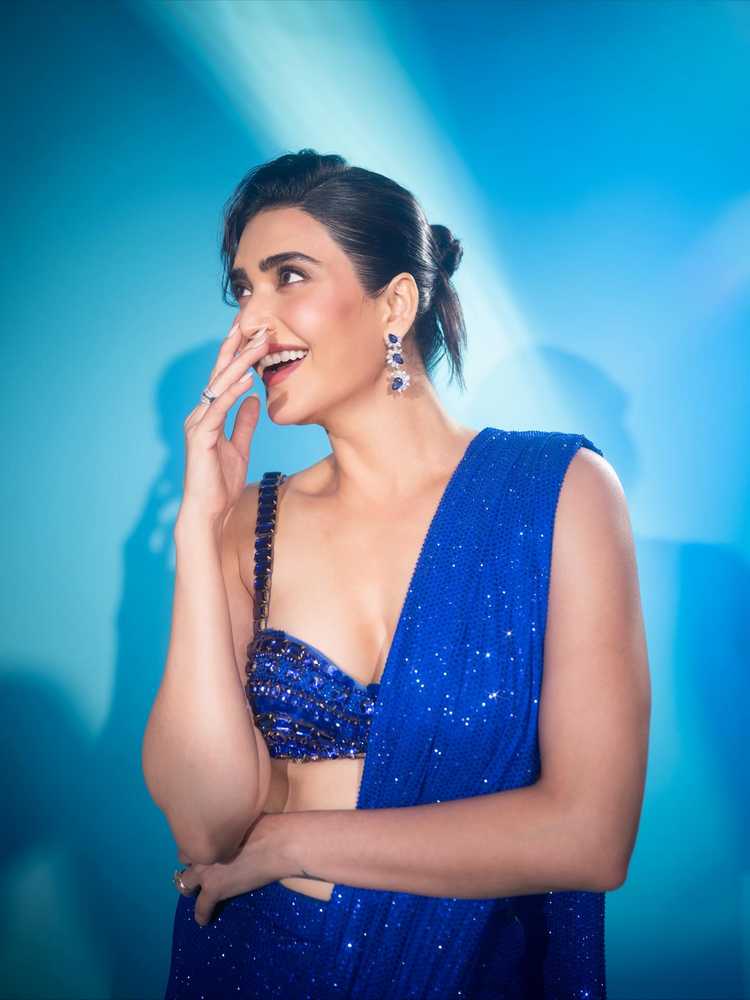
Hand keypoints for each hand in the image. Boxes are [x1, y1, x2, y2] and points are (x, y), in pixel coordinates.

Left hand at [173, 812, 291, 926]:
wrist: (278, 845)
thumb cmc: (269, 826)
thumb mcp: (244, 819)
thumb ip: (232, 828)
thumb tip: (236, 828)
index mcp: (209, 831)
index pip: (192, 838)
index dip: (199, 845)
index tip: (207, 849)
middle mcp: (202, 850)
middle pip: (184, 859)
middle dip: (191, 864)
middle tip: (202, 869)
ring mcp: (205, 871)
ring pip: (185, 883)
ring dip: (191, 887)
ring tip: (199, 893)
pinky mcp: (214, 890)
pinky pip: (201, 908)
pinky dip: (202, 915)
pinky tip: (204, 920)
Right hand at [179, 317, 271, 523]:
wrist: (208, 511)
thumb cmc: (221, 484)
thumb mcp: (239, 447)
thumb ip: (245, 423)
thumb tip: (254, 398)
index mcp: (210, 415)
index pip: (224, 378)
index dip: (238, 355)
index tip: (252, 333)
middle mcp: (201, 414)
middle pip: (220, 374)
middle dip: (238, 348)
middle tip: (255, 324)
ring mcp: (199, 423)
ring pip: (220, 385)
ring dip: (240, 363)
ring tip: (258, 343)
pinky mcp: (201, 437)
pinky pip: (219, 409)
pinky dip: (232, 392)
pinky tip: (246, 378)